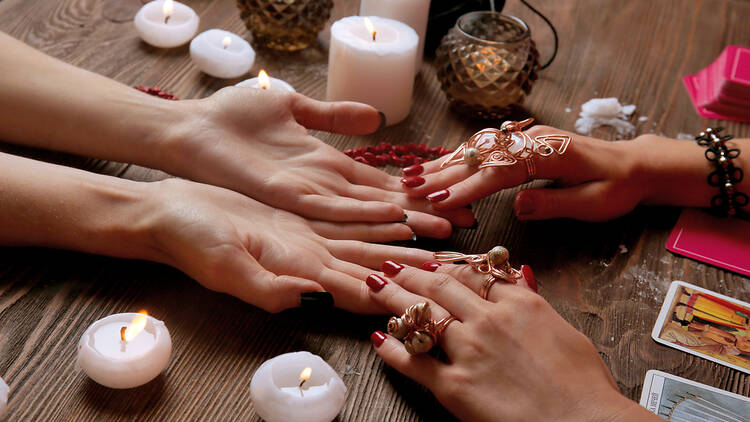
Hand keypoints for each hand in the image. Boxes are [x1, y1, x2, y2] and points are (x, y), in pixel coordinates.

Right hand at [144, 178, 434, 312]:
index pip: (362, 288)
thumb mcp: (223, 265)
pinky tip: (401, 215)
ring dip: (406, 245)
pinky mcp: (299, 219)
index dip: (400, 291)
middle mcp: (312, 261)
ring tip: (444, 243)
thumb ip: (267, 287)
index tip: (438, 292)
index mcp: (300, 275)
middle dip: (417, 271)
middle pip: (376, 268)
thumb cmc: (187, 241)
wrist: (169, 214)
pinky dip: (376, 217)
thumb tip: (312, 300)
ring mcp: (308, 240)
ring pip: (369, 244)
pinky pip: (348, 218)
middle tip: (459, 269)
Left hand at [163, 88, 474, 237]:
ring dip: (404, 222)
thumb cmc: (235, 118)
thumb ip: (334, 115)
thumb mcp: (295, 107)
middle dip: (422, 214)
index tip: (452, 196)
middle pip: (383, 205)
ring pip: (366, 214)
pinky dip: (366, 212)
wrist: (192, 129)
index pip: (382, 184)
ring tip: (442, 230)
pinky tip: (395, 216)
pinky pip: (334, 208)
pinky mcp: (288, 197)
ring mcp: (308, 196)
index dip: (417, 192)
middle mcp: (325, 188)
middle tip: (463, 224)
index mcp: (328, 167)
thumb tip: (376, 118)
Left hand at [365, 263, 657, 421]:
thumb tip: (522, 275)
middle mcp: (489, 320)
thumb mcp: (567, 333)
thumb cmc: (584, 386)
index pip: (475, 276)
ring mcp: (468, 351)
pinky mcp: (454, 386)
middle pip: (440, 287)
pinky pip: (412, 362)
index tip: (433, 264)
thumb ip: (536, 301)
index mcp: (520, 305)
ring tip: (374, 285)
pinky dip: (391, 350)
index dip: (449, 267)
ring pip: (421, 314)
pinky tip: (377, 339)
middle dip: (412, 273)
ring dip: (393, 298)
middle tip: (392, 264)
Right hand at [402, 126, 740, 220]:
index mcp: (550, 154)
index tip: (438, 199)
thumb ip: (552, 203)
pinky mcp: (523, 143)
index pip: (500, 173)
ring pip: (478, 150)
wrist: (634, 164)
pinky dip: (459, 159)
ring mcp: (526, 138)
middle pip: (481, 157)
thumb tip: (515, 205)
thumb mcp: (592, 203)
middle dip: (442, 172)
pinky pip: (486, 150)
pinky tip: (438, 167)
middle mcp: (533, 140)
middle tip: (408, 186)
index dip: (467, 187)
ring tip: (411, 177)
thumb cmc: (617, 188)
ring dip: (444, 164)